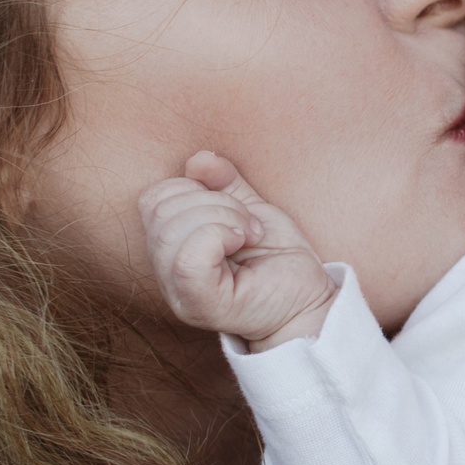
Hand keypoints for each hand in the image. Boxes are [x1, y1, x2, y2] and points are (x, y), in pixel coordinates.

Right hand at [138, 151, 335, 349]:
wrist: (310, 298)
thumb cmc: (279, 258)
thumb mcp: (250, 208)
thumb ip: (223, 183)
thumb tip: (198, 159)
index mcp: (171, 247)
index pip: (153, 200)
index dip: (192, 187)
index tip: (234, 206)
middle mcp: (166, 273)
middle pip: (161, 211)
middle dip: (214, 201)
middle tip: (248, 224)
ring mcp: (179, 292)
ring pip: (172, 231)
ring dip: (222, 217)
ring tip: (248, 234)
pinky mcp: (200, 305)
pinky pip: (188, 258)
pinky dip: (218, 235)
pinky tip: (242, 241)